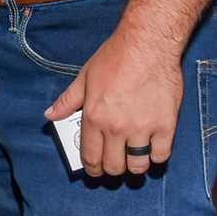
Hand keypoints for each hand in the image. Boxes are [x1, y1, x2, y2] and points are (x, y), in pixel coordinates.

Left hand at [43, 29, 182, 176]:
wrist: (147, 45)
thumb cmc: (114, 58)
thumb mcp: (84, 77)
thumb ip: (68, 100)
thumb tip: (50, 115)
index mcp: (93, 117)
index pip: (90, 157)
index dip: (91, 168)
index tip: (94, 170)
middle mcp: (117, 127)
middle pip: (114, 167)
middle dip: (111, 169)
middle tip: (113, 163)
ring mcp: (142, 128)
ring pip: (138, 166)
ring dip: (134, 166)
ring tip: (132, 158)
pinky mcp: (166, 126)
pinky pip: (161, 156)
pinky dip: (155, 156)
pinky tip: (151, 148)